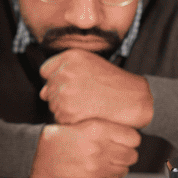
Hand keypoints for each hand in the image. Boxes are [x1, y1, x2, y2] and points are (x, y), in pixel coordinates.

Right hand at [29, 119, 140, 177]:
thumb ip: (105, 126)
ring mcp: (96, 165)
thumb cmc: (58, 138)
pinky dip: (110, 175)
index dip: (131, 139)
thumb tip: (125, 133)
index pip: (133, 137)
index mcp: (98, 129)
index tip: (126, 139)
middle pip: (132, 154)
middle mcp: (99, 147)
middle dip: (127, 152)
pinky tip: (101, 168)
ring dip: (120, 165)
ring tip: (109, 160)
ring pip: (125, 169)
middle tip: (119, 150)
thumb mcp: (82, 123)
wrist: (39, 154)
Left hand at [39, 49, 153, 127]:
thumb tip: (42, 93)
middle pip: (48, 90)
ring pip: (53, 105)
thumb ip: (64, 71)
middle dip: (61, 96)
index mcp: (69, 57)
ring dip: (66, 109)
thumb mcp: (90, 64)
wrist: (134, 99)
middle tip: (84, 98)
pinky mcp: (68, 111)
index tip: (71, 85)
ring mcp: (65, 92)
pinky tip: (87, 115)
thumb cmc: (115, 83)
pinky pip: (60, 119)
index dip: (56, 80)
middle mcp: (64, 72)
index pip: (46, 71)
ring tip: (88, 105)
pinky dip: (71, 121)